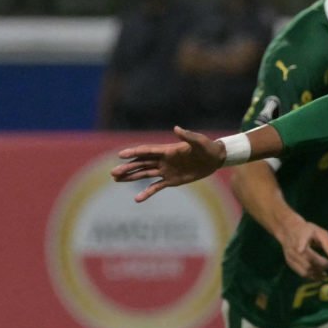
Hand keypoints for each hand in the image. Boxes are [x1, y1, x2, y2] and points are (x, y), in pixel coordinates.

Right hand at [111, 126, 225, 201]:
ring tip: (116, 179)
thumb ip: (188, 136)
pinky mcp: (171, 180)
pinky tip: (137, 199)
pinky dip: (147, 192)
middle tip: (113, 173)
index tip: (121, 155)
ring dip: (131, 177)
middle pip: (141, 163)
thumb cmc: (207, 147)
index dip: (134, 153)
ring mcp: (166, 170)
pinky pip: (156, 187)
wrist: (215, 159)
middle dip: (127, 167)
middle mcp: (163, 160)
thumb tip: (177, 128)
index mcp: (167, 150)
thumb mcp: (199, 142)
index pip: (147, 151)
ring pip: (144, 173)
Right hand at [280, 218, 327, 279]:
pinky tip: (319, 275)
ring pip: (305, 271)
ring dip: (317, 274)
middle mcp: (293, 248)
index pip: (301, 245)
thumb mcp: (320, 233)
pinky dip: (311, 276)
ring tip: (325, 274)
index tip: (313, 256)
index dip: (303, 249)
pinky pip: (301, 273)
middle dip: (321, 267)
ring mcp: (290, 256)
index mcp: (301, 237)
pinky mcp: (289, 262)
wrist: (288, 229)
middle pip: (308, 263)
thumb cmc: (308, 231)